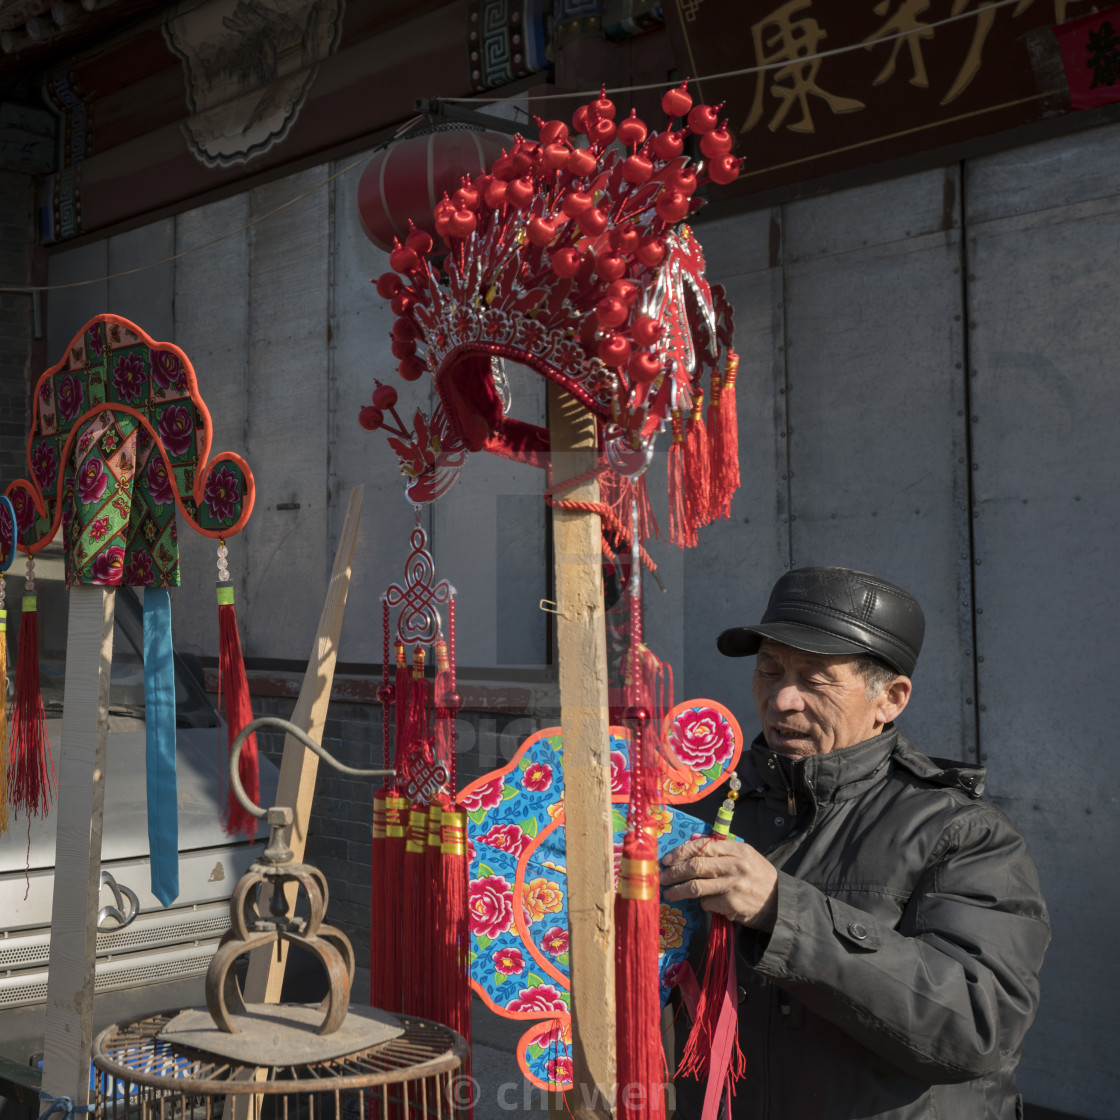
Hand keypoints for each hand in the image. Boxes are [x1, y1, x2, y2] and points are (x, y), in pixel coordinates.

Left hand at [660, 837, 778, 931]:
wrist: (780, 902)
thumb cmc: (758, 875)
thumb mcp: (744, 855)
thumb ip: (719, 848)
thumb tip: (691, 840)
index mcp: (737, 849)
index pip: (702, 847)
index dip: (681, 852)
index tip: (668, 859)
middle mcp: (735, 865)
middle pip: (695, 866)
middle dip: (675, 872)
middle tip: (662, 877)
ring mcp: (733, 885)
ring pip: (696, 887)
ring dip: (678, 891)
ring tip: (669, 893)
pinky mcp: (732, 904)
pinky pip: (707, 903)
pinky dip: (702, 904)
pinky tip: (704, 904)